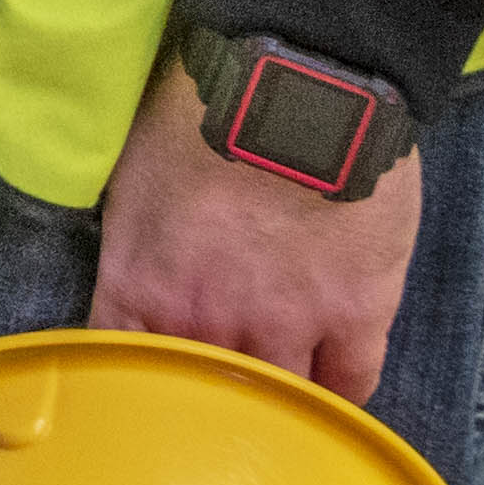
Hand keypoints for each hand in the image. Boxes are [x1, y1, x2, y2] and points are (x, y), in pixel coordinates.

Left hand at [90, 63, 416, 397]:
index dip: (140, 382)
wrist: (297, 82)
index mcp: (142, 288)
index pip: (125, 369)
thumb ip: (135, 245)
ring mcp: (287, 326)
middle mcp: (209, 323)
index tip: (151, 384)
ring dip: (275, 403)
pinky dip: (338, 396)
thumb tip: (137, 273)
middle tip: (220, 396)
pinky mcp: (357, 315)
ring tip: (279, 400)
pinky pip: (349, 383)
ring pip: (278, 401)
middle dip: (208, 400)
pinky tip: (331, 395)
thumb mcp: (132, 177)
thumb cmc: (200, 110)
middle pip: (204, 397)